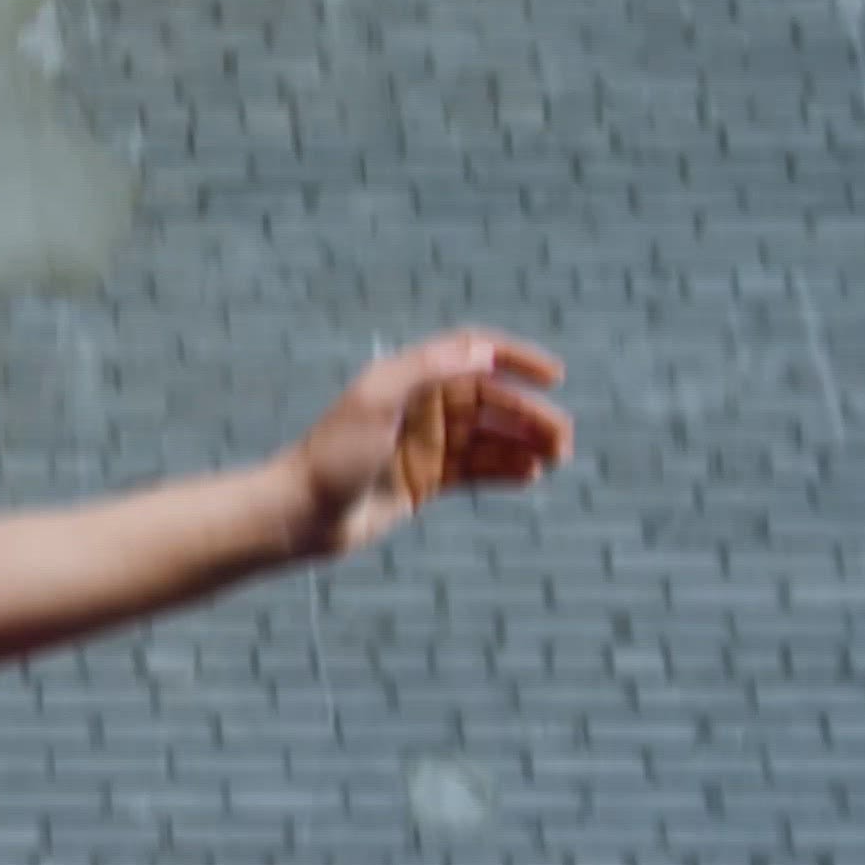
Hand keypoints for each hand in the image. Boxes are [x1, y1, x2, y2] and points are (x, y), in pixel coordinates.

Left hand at [284, 328, 574, 557]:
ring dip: (525, 443)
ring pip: (490, 437)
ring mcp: (425, 445)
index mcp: (409, 379)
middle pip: (490, 400)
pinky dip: (506, 470)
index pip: (472, 354)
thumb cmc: (333, 454)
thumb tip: (482, 351)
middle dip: (530, 414)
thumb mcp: (376, 401)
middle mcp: (420, 407)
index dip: (514, 358)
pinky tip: (530, 477)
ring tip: (555, 459)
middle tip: (562, 440)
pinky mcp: (426, 480)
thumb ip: (427, 370)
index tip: (553, 376)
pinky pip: (477, 470)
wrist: (302, 513)